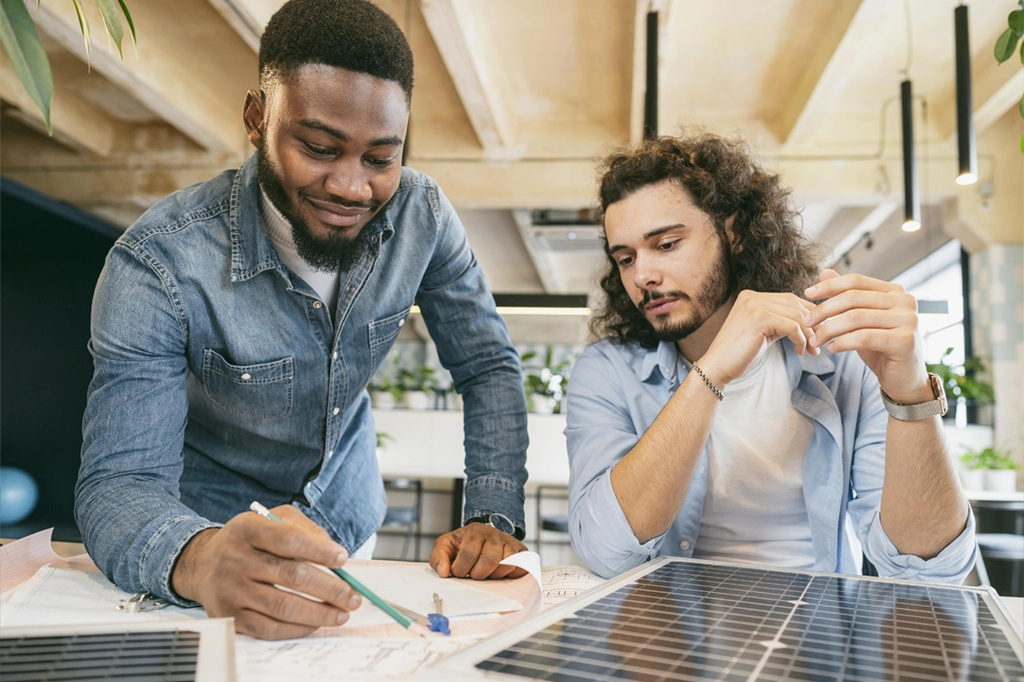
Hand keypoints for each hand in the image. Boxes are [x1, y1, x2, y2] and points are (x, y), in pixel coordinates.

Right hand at [171, 505, 361, 639]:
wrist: (203, 563)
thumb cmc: (248, 539)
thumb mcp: (271, 518)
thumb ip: (303, 528)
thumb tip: (334, 553)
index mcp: (247, 529)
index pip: (289, 540)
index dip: (320, 550)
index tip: (343, 559)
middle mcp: (235, 559)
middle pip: (292, 576)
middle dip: (330, 589)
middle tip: (352, 597)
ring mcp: (231, 590)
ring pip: (283, 606)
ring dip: (319, 613)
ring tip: (341, 613)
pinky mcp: (231, 616)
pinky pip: (269, 628)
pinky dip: (298, 628)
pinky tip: (315, 623)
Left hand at [428, 523, 527, 579]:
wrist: (483, 537)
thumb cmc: (463, 544)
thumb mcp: (445, 546)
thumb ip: (438, 558)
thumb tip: (444, 572)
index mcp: (474, 531)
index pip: (468, 554)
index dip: (461, 568)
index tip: (458, 572)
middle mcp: (494, 534)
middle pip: (489, 560)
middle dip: (478, 574)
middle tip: (474, 575)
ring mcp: (510, 542)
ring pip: (505, 565)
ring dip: (494, 575)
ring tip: (486, 573)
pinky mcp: (521, 552)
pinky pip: (519, 567)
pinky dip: (509, 575)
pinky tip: (500, 573)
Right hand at [698, 290, 816, 387]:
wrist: (717, 367)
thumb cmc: (740, 354)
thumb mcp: (763, 332)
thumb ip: (781, 322)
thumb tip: (810, 322)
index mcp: (752, 296)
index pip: (790, 299)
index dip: (809, 315)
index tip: (819, 333)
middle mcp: (752, 296)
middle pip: (795, 305)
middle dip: (813, 324)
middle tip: (819, 343)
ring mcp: (754, 305)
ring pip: (796, 315)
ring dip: (809, 334)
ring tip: (812, 350)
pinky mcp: (758, 318)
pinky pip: (791, 326)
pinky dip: (801, 339)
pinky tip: (800, 351)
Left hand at [805, 269, 929, 402]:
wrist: (903, 379)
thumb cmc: (880, 348)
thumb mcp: (860, 320)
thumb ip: (846, 297)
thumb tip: (824, 272)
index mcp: (895, 291)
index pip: (856, 281)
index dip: (830, 286)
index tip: (807, 294)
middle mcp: (905, 301)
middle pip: (853, 298)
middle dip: (825, 310)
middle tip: (807, 322)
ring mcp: (908, 319)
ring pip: (855, 318)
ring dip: (829, 329)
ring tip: (815, 340)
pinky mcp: (905, 340)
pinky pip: (863, 337)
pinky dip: (842, 342)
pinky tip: (832, 348)